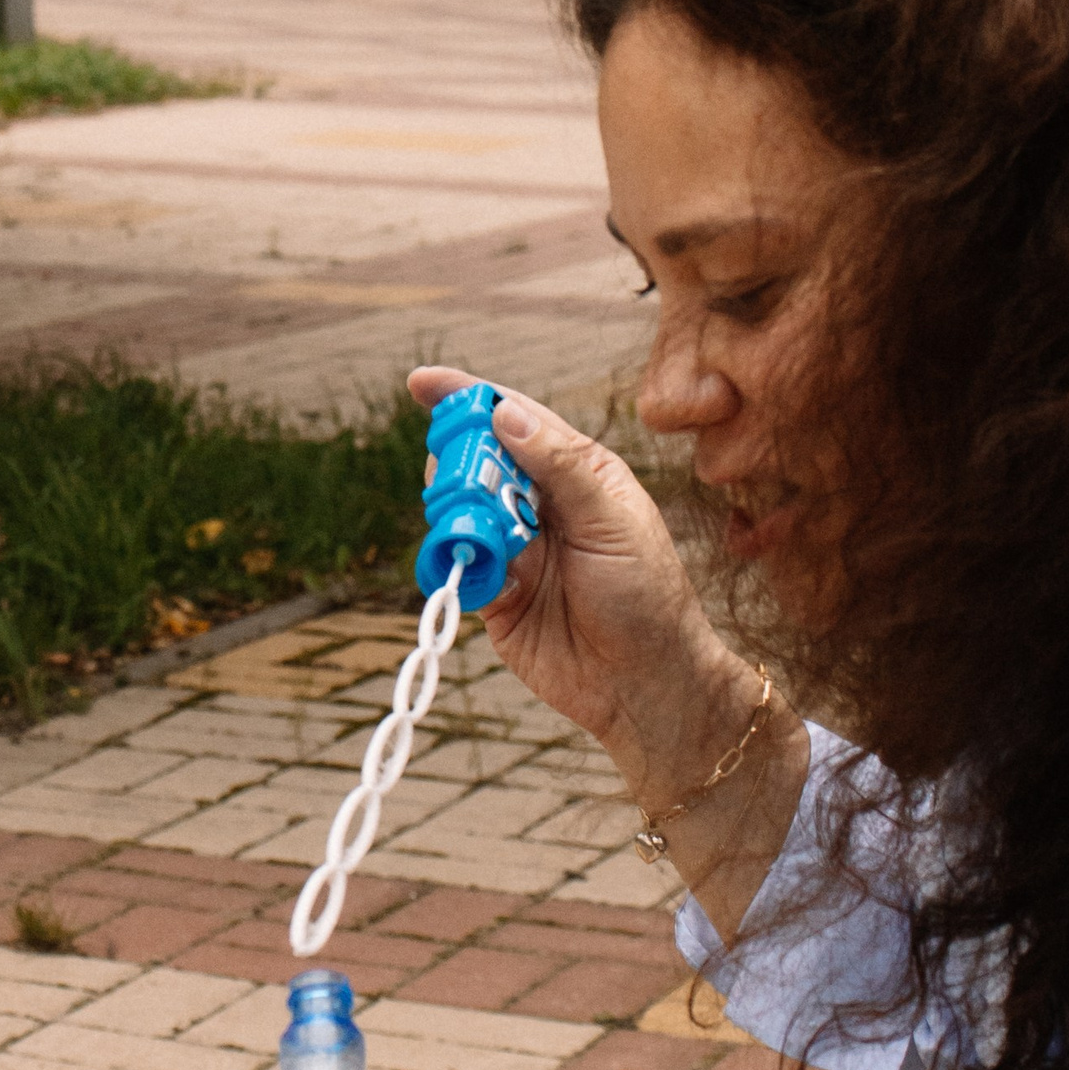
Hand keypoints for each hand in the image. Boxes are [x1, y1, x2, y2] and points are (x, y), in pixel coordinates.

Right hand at [410, 366, 804, 930]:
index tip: (420, 384)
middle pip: (477, 462)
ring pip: (459, 513)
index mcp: (577, 474)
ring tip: (482, 534)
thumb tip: (506, 414)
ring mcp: (514, 551)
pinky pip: (457, 566)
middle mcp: (541, 507)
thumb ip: (560, 467)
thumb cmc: (647, 597)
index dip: (467, 399)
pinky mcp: (493, 596)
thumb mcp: (612, 520)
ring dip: (457, 515)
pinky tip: (474, 571)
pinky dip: (455, 563)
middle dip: (459, 463)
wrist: (645, 686)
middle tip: (455, 479)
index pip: (514, 421)